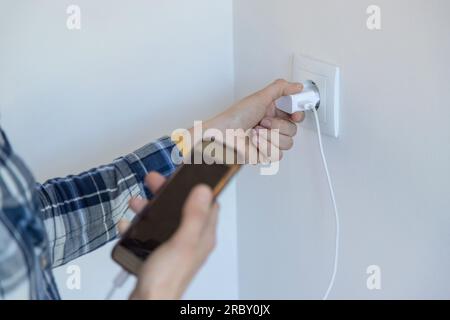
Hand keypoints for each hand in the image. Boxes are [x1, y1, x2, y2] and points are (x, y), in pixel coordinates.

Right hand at [119, 172, 218, 299]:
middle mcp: (190, 240)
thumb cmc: (166, 279)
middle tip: (154, 181)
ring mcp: (174, 247)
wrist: (148, 302)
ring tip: (137, 201)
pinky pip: (149, 233)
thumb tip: (204, 191)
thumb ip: (194, 215)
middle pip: (182, 207)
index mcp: (202, 236)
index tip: (187, 175)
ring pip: (165, 219)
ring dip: (151, 207)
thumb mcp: (182, 242)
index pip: (208, 204)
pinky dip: (139, 226)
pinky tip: (128, 223)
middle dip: (168, 193)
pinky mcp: (159, 254)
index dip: (198, 187)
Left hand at [199, 79, 304, 160]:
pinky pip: (277, 154)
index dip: (298, 115)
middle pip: (293, 130)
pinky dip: (264, 147)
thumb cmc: (235, 117)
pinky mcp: (265, 154)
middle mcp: (273, 127)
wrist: (223, 135)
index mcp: (273, 112)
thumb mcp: (259, 97)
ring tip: (255, 132)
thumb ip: (281, 88)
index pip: (296, 115)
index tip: (295, 114)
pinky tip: (254, 142)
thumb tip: (297, 86)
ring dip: (269, 137)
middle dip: (277, 126)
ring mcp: (269, 141)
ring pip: (287, 144)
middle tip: (263, 121)